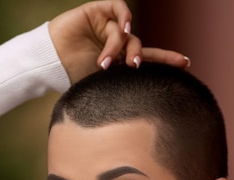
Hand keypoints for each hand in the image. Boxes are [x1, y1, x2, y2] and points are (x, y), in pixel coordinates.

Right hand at [48, 0, 188, 83]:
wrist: (47, 63)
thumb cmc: (68, 78)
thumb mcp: (98, 88)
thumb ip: (118, 91)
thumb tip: (136, 115)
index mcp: (117, 62)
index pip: (148, 59)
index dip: (166, 60)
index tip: (186, 64)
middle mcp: (115, 43)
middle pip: (139, 45)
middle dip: (139, 56)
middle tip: (133, 67)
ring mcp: (106, 26)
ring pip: (125, 33)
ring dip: (117, 48)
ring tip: (103, 64)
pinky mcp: (96, 11)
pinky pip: (118, 8)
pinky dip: (123, 17)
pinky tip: (121, 28)